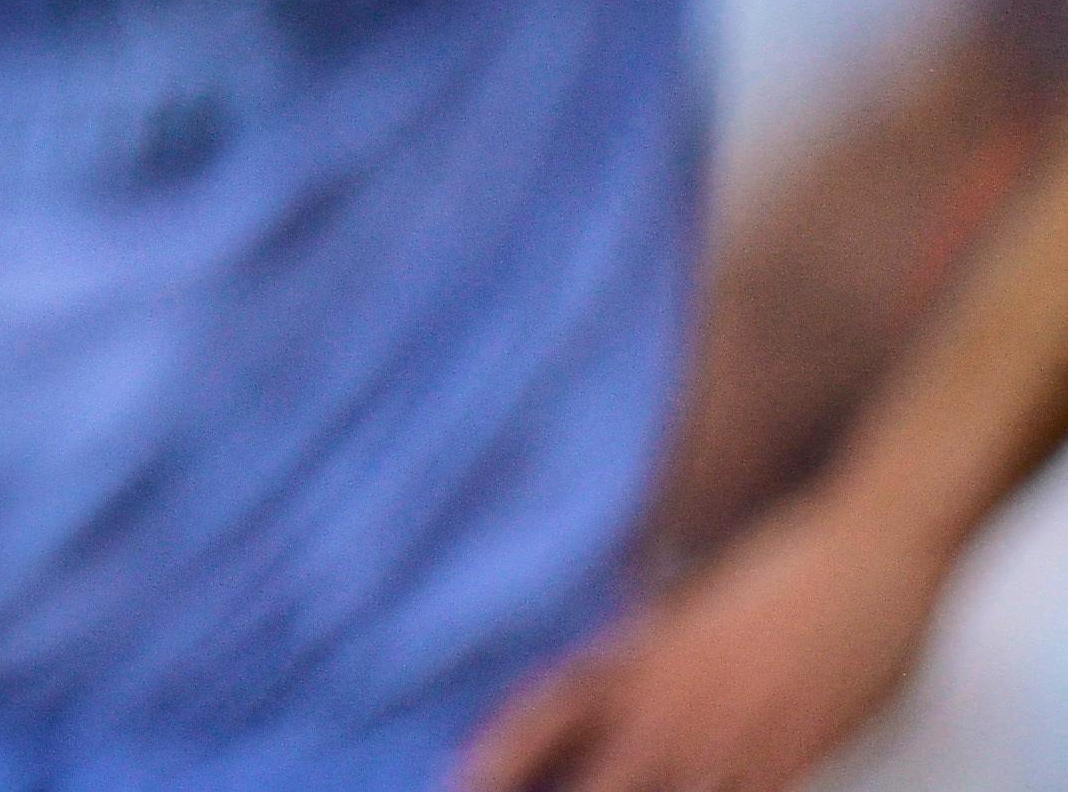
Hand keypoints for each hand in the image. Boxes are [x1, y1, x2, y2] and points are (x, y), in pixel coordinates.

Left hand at [455, 490, 954, 791]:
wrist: (863, 554)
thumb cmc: (779, 568)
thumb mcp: (689, 604)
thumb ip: (645, 646)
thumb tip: (609, 666)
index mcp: (638, 653)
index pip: (546, 711)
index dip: (498, 752)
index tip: (460, 775)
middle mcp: (672, 701)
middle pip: (598, 780)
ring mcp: (731, 735)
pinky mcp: (791, 757)